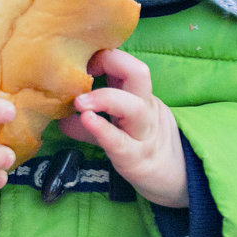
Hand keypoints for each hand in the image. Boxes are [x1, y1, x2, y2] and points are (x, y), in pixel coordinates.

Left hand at [59, 49, 186, 207]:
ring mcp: (142, 133)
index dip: (104, 56)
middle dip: (111, 61)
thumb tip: (57, 106)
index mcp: (139, 95)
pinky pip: (120, 142)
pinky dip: (102, 130)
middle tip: (80, 68)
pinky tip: (86, 121)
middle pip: (138, 74)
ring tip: (79, 102)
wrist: (178, 180)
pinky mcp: (136, 159)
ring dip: (103, 98)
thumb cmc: (140, 145)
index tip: (80, 60)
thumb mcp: (118, 123)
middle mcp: (144, 109)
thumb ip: (92, 112)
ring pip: (133, 108)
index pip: (127, 63)